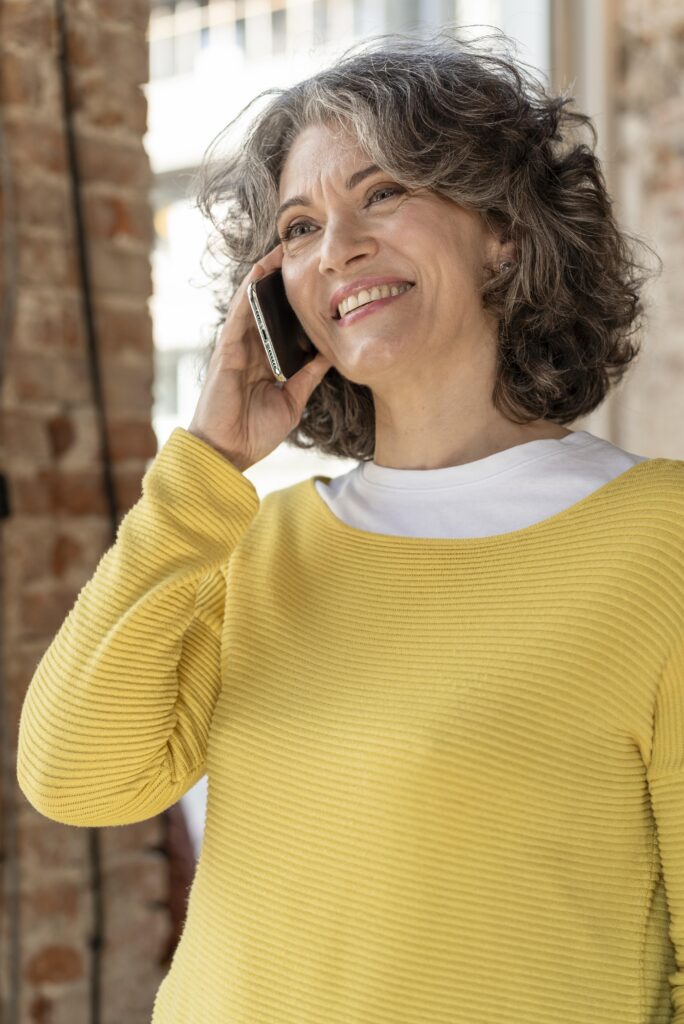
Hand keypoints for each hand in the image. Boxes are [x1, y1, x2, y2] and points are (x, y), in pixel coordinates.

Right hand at [188, 242, 332, 470]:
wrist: (228, 453)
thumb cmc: (254, 433)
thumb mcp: (291, 402)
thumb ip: (307, 377)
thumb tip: (328, 355)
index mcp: (264, 361)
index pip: (281, 324)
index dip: (294, 302)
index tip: (315, 280)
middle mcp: (249, 349)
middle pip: (266, 307)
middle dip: (280, 281)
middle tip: (300, 252)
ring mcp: (236, 348)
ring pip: (251, 303)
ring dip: (264, 276)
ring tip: (281, 250)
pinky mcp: (226, 350)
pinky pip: (239, 314)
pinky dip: (249, 292)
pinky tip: (260, 272)